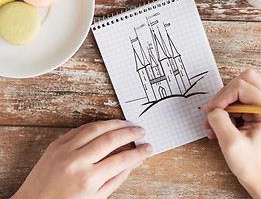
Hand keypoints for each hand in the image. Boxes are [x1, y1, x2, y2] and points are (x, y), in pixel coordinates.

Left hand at [12, 120, 151, 198]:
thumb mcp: (96, 198)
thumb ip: (117, 178)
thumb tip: (135, 162)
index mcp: (89, 180)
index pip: (122, 160)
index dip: (139, 152)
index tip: (148, 148)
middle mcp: (77, 162)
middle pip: (111, 139)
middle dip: (131, 133)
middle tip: (141, 131)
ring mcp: (65, 150)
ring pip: (96, 128)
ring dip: (116, 124)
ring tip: (128, 124)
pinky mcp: (56, 144)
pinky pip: (81, 128)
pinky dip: (97, 125)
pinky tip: (107, 125)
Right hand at [201, 69, 260, 198]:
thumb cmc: (252, 164)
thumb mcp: (230, 143)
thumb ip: (219, 120)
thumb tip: (212, 108)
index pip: (241, 86)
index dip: (222, 97)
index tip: (210, 112)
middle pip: (244, 80)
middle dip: (224, 95)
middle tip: (213, 112)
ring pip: (240, 88)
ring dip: (224, 104)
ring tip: (212, 123)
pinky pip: (240, 99)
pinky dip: (227, 110)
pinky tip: (218, 126)